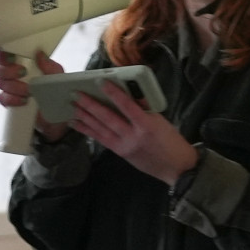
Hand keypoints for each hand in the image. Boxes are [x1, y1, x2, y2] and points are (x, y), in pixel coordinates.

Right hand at [0, 48, 69, 141]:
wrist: (54, 112)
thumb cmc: (54, 89)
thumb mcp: (56, 75)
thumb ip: (49, 65)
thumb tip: (40, 54)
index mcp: (21, 61)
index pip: (4, 54)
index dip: (3, 54)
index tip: (12, 57)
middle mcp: (12, 73)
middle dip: (7, 71)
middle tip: (22, 73)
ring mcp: (9, 88)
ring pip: (1, 84)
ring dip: (14, 86)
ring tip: (29, 90)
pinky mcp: (9, 102)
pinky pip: (3, 98)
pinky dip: (13, 99)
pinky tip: (24, 100)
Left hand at [66, 77, 199, 185]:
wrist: (176, 168)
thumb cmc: (171, 141)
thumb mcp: (161, 121)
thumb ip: (144, 108)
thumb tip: (129, 93)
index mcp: (147, 125)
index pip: (127, 105)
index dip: (113, 93)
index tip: (101, 82)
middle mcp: (133, 136)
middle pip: (108, 118)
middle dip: (91, 105)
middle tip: (76, 94)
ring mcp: (124, 146)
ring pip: (100, 129)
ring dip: (85, 117)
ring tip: (72, 106)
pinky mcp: (120, 153)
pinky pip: (101, 139)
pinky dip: (88, 130)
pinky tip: (77, 123)